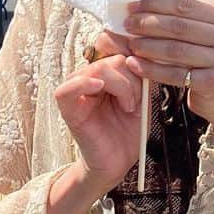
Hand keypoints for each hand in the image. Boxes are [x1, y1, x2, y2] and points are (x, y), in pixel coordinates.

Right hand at [53, 55, 143, 191]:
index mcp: (107, 76)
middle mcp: (90, 80)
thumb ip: (143, 79)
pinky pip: (66, 89)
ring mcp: (78, 93)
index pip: (117, 50)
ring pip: (97, 69)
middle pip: (112, 59)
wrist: (117, 163)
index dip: (133, 58)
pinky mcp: (69, 109)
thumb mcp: (144, 101)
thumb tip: (144, 57)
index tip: (147, 76)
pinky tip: (98, 88)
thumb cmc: (128, 134)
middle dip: (132, 79)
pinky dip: (83, 84)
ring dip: (121, 86)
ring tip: (128, 107)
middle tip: (137, 102)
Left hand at [124, 0, 213, 136]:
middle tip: (128, 25)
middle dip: (148, 24)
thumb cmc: (209, 61)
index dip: (156, 4)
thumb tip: (143, 6)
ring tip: (130, 44)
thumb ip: (185, 20)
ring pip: (176, 49)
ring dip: (148, 46)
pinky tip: (135, 65)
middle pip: (179, 26)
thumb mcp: (206, 36)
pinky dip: (152, 69)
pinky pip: (175, 73)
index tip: (134, 7)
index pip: (185, 5)